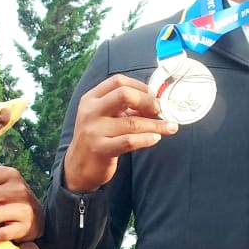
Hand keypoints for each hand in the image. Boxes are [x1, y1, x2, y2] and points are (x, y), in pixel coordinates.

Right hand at [61, 74, 175, 194]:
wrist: (78, 167)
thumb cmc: (97, 138)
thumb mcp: (104, 117)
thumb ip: (123, 108)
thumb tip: (154, 103)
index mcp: (91, 98)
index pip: (118, 81)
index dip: (140, 87)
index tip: (153, 97)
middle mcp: (91, 111)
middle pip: (124, 94)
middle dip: (147, 101)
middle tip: (159, 110)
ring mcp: (94, 130)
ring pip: (132, 122)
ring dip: (156, 124)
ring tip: (171, 127)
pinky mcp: (100, 149)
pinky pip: (128, 141)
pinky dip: (146, 139)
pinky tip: (156, 138)